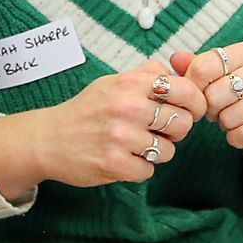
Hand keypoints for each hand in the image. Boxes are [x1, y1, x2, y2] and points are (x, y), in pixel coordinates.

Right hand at [0, 62, 207, 200]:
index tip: (192, 110)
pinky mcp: (113, 164)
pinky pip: (148, 171)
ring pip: (168, 151)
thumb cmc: (85, 111)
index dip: (196, 102)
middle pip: (183, 123)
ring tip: (135, 145)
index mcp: (129, 83)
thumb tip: (180, 71)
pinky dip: (138, 168)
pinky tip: (123, 159)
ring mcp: (120, 137)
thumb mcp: (112, 83)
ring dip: (156, 151)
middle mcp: (126, 107)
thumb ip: (146, 75)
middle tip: (157, 130)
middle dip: (176, 130)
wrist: (47, 139)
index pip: (184, 89)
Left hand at [171, 44, 242, 153]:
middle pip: (213, 96)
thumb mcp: (223, 73)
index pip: (202, 68)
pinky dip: (236, 139)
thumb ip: (197, 66)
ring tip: (235, 117)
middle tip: (221, 108)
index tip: (199, 94)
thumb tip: (174, 59)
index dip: (193, 88)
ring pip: (228, 118)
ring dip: (225, 124)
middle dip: (211, 109)